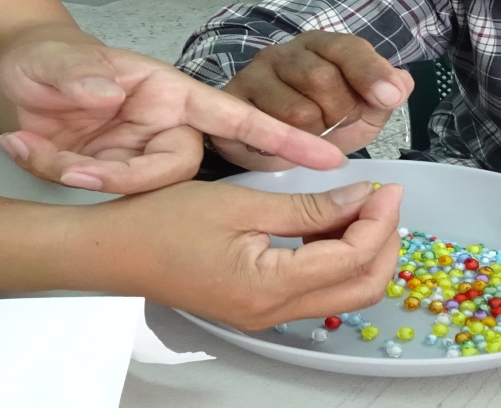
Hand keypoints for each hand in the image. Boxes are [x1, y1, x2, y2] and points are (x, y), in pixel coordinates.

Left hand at [0, 39, 347, 193]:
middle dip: (125, 174)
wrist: (13, 75)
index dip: (280, 138)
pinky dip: (48, 168)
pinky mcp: (105, 172)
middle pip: (177, 167)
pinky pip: (91, 188)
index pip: (234, 116)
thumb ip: (82, 73)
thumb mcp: (58, 59)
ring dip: (80, 172)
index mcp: (168, 91)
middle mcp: (159, 125)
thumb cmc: (46, 54)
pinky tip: (19, 142)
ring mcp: (133, 153)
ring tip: (30, 143)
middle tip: (71, 164)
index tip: (329, 157)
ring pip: (132, 186)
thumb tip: (108, 89)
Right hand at [91, 179, 404, 328]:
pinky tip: (328, 223)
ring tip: (361, 206)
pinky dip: (333, 258)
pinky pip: (313, 289)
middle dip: (384, 243)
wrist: (112, 250)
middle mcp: (274, 312)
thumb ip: (306, 206)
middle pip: (360, 289)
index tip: (388, 186)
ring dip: (362, 252)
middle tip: (385, 200)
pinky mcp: (256, 307)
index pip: (351, 259)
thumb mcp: (241, 202)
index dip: (379, 221)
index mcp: (270, 286)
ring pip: (341, 292)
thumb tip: (360, 198)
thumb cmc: (162, 220)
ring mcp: (265, 315)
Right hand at [217, 32, 413, 169]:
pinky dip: (288, 145)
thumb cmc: (317, 123)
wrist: (263, 145)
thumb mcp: (360, 113)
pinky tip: (288, 145)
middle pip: (323, 78)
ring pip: (299, 110)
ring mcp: (256, 74)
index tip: (390, 97)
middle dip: (340, 112)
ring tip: (309, 136)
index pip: (348, 48)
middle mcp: (286, 52)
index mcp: (321, 46)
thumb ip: (383, 97)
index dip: (371, 72)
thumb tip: (401, 83)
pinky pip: (269, 129)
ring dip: (314, 135)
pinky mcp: (234, 101)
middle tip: (337, 124)